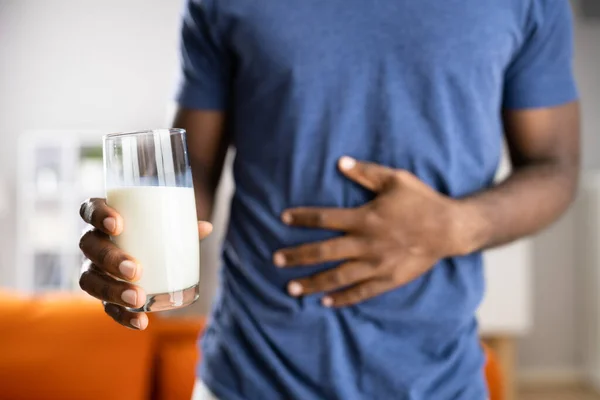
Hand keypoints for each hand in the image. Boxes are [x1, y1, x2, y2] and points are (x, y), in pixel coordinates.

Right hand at [78, 198, 212, 329]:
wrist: (148, 257)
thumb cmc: (156, 233)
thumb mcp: (168, 227)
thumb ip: (183, 226)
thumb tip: (207, 227)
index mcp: (104, 218)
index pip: (90, 210)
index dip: (98, 215)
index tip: (118, 225)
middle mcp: (92, 242)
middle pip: (90, 247)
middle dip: (110, 259)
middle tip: (135, 270)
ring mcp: (93, 269)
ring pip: (91, 280)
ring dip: (113, 291)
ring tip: (138, 299)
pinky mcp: (102, 293)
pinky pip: (106, 307)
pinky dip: (123, 317)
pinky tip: (141, 322)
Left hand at [274, 157, 468, 307]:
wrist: (450, 228)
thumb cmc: (421, 200)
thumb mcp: (395, 179)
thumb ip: (366, 172)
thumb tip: (340, 161)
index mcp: (364, 218)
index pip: (324, 219)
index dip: (302, 218)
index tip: (283, 218)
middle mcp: (366, 243)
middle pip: (324, 252)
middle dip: (297, 256)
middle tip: (275, 260)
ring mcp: (376, 264)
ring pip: (337, 277)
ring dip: (312, 283)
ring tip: (290, 289)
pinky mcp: (388, 279)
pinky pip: (361, 292)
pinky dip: (342, 298)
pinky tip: (325, 303)